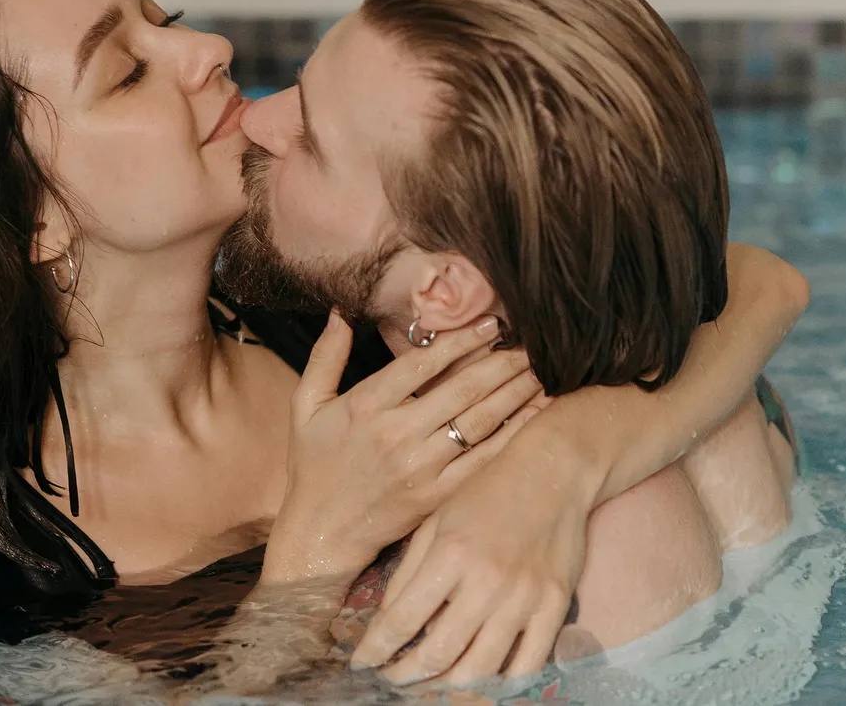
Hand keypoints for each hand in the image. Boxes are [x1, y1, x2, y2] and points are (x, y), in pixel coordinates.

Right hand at [262, 310, 539, 588]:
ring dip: (515, 394)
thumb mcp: (305, 405)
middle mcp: (397, 434)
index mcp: (366, 406)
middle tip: (532, 343)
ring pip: (479, 422)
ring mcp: (421, 467)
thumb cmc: (313, 465)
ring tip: (541, 371)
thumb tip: (340, 313)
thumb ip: (324, 357)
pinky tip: (534, 415)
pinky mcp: (437, 495)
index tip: (490, 325)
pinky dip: (512, 436)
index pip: (422, 365)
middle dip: (502, 363)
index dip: (460, 342)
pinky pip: (483, 460)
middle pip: (462, 390)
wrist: (322, 532)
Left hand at [351, 420, 591, 685]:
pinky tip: (480, 682)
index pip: (401, 619)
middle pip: (438, 652)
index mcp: (448, 554)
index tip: (362, 663)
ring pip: (480, 668)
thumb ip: (410, 570)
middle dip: (406, 675)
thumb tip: (388, 621)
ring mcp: (523, 598)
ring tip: (430, 686)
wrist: (552, 471)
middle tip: (391, 680)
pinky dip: (500, 683)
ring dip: (448, 686)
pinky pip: (527, 664)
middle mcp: (486, 582)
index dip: (376, 650)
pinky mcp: (555, 606)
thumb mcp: (436, 521)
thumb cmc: (486, 492)